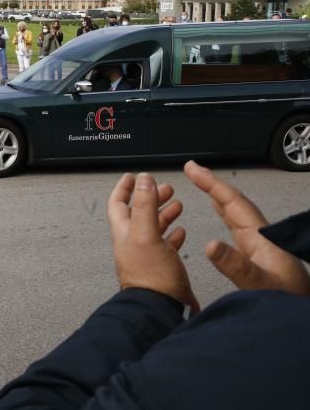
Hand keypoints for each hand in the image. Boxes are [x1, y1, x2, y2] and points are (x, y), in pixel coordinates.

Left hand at [108, 172, 198, 312]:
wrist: (160, 309)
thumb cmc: (150, 277)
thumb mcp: (145, 233)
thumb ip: (144, 205)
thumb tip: (143, 179)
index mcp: (124, 232)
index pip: (118, 203)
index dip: (124, 188)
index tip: (133, 176)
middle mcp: (133, 242)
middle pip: (139, 213)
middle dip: (151, 197)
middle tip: (164, 187)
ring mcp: (147, 255)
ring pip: (153, 227)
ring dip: (164, 213)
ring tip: (176, 204)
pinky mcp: (162, 267)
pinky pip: (166, 245)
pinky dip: (173, 235)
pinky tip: (180, 231)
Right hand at [186, 161, 309, 294]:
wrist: (304, 320)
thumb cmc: (288, 303)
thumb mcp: (261, 287)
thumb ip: (237, 267)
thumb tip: (210, 244)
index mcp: (262, 239)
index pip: (234, 203)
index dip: (212, 184)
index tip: (193, 169)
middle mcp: (261, 238)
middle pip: (235, 203)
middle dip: (212, 184)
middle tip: (192, 169)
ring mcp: (260, 245)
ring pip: (236, 212)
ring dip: (217, 195)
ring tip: (202, 183)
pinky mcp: (258, 255)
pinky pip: (236, 225)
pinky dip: (224, 212)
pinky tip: (220, 211)